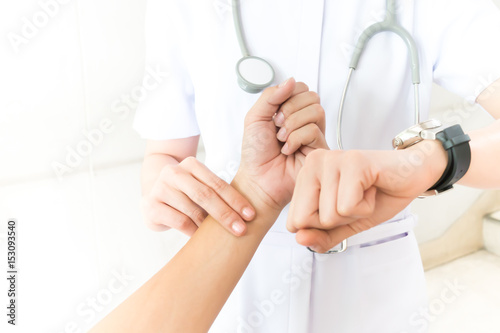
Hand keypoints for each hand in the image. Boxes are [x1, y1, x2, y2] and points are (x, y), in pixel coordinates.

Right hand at [142, 157, 255, 235]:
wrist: (154, 195)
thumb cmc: (187, 193)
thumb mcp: (201, 186)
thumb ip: (218, 193)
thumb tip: (249, 213)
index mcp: (191, 164)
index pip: (217, 183)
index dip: (236, 200)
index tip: (250, 215)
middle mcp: (173, 173)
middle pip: (205, 195)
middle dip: (226, 214)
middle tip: (241, 229)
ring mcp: (160, 188)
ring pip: (192, 210)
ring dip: (209, 226)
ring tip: (221, 237)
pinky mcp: (151, 206)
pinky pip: (179, 221)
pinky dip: (193, 231)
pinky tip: (200, 237)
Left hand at [235, 78, 327, 211]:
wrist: (257, 179)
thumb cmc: (255, 153)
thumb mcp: (255, 117)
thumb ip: (270, 96)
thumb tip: (290, 81)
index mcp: (290, 111)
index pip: (300, 87)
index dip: (288, 95)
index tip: (274, 112)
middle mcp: (304, 121)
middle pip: (312, 96)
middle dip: (290, 109)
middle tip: (277, 127)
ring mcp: (314, 135)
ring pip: (316, 111)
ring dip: (293, 124)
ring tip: (282, 139)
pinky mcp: (320, 150)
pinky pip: (314, 130)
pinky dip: (296, 139)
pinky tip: (288, 150)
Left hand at [286, 141, 446, 252]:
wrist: (413, 176)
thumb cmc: (377, 195)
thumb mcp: (345, 224)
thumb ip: (321, 236)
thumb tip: (299, 239)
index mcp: (304, 175)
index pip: (294, 222)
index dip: (323, 225)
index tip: (342, 206)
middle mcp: (312, 163)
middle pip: (306, 219)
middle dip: (336, 221)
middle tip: (354, 201)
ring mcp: (331, 160)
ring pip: (329, 214)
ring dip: (355, 213)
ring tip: (365, 193)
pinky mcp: (352, 161)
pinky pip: (348, 206)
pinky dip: (366, 207)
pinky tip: (373, 189)